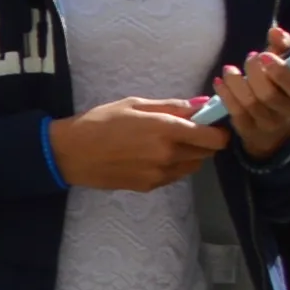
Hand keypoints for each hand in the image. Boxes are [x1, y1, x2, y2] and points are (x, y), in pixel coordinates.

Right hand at [49, 101, 225, 192]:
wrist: (71, 154)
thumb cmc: (100, 121)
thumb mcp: (134, 104)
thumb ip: (172, 106)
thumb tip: (203, 104)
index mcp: (165, 129)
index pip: (214, 138)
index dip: (219, 131)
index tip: (212, 123)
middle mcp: (168, 154)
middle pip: (208, 153)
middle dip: (204, 141)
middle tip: (188, 130)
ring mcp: (161, 173)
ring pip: (194, 166)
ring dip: (190, 154)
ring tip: (168, 143)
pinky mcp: (151, 186)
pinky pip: (176, 175)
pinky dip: (174, 165)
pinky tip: (153, 156)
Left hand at [211, 41, 289, 161]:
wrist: (275, 125)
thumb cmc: (279, 86)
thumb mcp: (285, 66)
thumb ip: (283, 47)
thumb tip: (275, 31)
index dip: (279, 70)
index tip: (263, 55)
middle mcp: (285, 109)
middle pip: (268, 94)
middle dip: (255, 74)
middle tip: (249, 58)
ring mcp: (266, 121)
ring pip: (250, 103)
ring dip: (236, 83)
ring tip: (229, 70)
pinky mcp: (248, 128)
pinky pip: (235, 112)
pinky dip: (224, 94)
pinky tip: (219, 82)